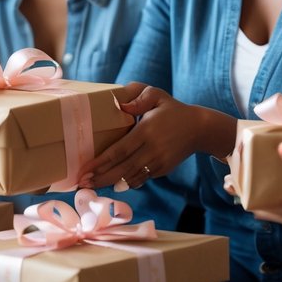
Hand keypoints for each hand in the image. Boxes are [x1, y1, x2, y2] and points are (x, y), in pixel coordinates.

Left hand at [78, 83, 222, 189]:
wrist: (199, 128)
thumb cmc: (172, 109)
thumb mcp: (157, 95)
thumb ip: (139, 97)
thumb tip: (120, 105)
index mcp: (147, 131)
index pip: (120, 150)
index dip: (101, 162)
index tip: (85, 169)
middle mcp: (152, 150)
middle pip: (122, 169)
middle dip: (101, 178)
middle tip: (82, 184)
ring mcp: (158, 162)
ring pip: (131, 178)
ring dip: (110, 183)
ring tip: (91, 186)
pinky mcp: (162, 170)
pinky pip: (140, 178)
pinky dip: (126, 182)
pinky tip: (111, 183)